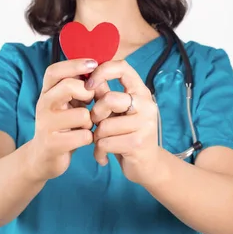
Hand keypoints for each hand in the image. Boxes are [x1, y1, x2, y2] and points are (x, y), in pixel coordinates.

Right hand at [27, 58, 96, 180]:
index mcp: (46, 92)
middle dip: (87, 93)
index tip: (94, 63)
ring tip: (85, 126)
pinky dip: (89, 138)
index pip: (54, 71)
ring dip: (90, 121)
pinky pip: (84, 136)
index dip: (74, 64)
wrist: (43, 158)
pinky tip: (83, 140)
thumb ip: (78, 87)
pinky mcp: (53, 144)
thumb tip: (99, 69)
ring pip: (82, 114)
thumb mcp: (67, 103)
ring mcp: (46, 125)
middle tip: (90, 102)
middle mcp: (43, 105)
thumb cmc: (62, 126)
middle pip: (68, 86)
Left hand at [86, 60, 160, 184]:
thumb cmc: (127, 134)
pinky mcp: (138, 143)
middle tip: (97, 125)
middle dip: (95, 114)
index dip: (101, 71)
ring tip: (102, 143)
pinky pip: (105, 143)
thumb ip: (104, 94)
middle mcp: (146, 104)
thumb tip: (85, 75)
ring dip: (97, 137)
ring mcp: (145, 124)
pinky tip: (103, 156)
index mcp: (140, 91)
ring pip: (104, 125)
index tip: (88, 85)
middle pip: (109, 99)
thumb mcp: (117, 112)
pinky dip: (99, 152)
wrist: (147, 166)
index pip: (122, 67)